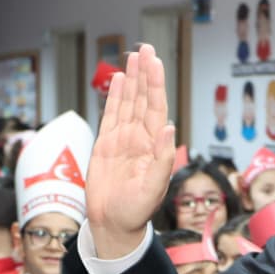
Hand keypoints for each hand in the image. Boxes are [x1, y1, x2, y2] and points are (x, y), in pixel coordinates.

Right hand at [86, 44, 177, 255]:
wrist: (113, 225)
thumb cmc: (136, 211)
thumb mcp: (154, 188)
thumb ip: (162, 158)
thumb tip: (169, 127)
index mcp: (154, 145)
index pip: (156, 107)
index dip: (156, 83)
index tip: (154, 61)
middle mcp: (140, 138)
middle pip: (143, 98)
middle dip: (145, 73)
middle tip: (145, 48)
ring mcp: (122, 140)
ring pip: (127, 103)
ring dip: (131, 80)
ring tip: (133, 56)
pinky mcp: (105, 145)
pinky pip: (110, 115)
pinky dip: (114, 97)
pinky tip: (117, 80)